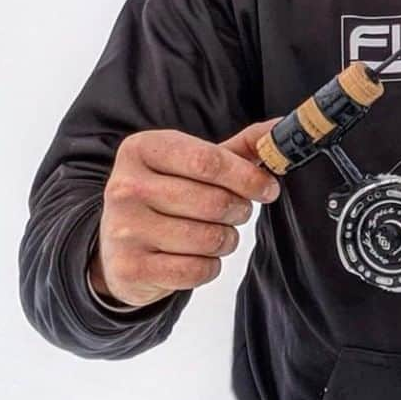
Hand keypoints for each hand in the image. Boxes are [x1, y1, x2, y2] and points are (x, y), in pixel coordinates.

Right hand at [89, 117, 282, 307]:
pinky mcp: (129, 268)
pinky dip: (210, 266)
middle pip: (213, 202)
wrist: (118, 246)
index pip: (208, 161)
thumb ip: (241, 147)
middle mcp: (125, 186)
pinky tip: (199, 256)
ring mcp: (124, 229)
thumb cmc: (167, 193)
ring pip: (208, 238)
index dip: (248, 177)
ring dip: (227, 239)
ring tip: (219, 234)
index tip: (268, 188)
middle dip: (240, 210)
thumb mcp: (195, 162)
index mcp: (142, 149)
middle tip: (240, 212)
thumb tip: (282, 129)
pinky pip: (196, 270)